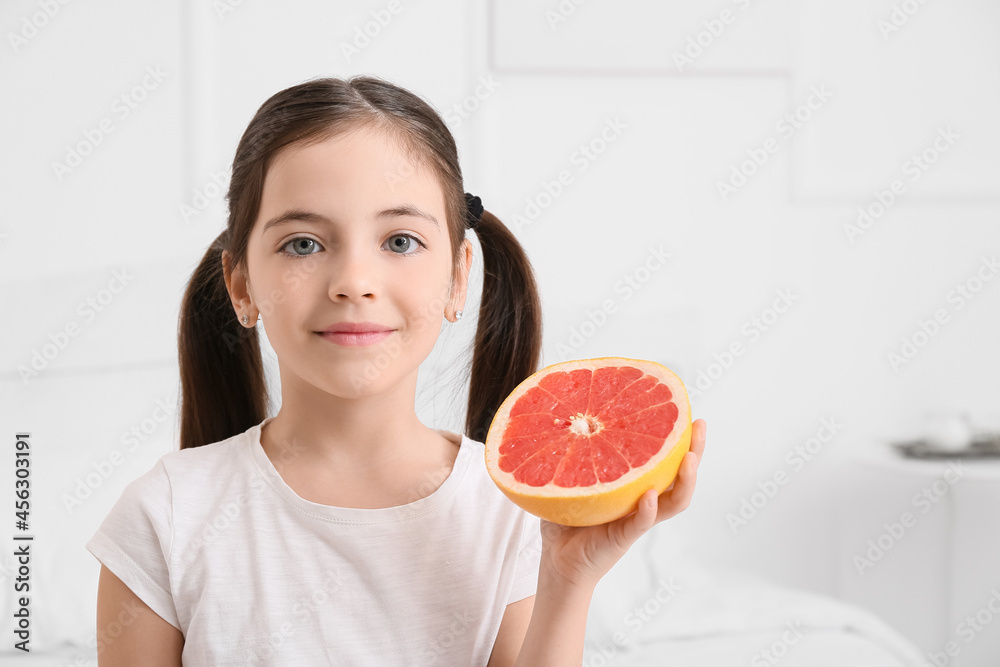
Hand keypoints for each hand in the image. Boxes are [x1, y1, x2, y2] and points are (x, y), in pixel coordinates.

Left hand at [537, 419, 706, 590]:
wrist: (556, 560)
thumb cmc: (564, 518)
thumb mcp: (570, 477)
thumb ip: (573, 453)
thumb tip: (564, 415)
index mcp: (634, 486)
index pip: (665, 461)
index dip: (679, 439)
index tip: (688, 414)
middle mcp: (642, 501)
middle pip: (680, 477)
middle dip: (696, 451)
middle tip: (700, 426)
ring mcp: (636, 520)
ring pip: (673, 502)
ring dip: (685, 480)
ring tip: (689, 458)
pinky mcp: (623, 538)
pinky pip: (642, 523)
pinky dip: (648, 509)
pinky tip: (649, 494)